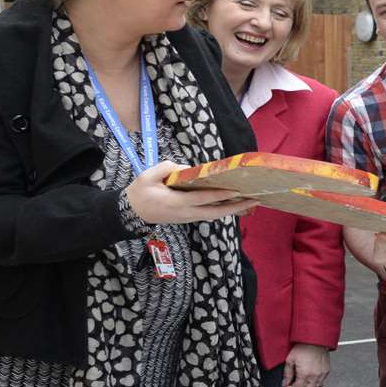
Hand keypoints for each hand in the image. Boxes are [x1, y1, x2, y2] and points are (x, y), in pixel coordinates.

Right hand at [128, 161, 257, 224]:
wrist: (131, 212)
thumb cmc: (139, 192)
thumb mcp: (147, 176)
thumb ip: (166, 168)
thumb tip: (187, 169)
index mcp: (176, 202)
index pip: (203, 198)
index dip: (221, 195)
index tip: (237, 190)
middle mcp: (186, 213)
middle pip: (215, 212)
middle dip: (236, 207)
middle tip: (255, 200)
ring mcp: (188, 218)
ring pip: (214, 215)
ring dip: (232, 210)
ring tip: (250, 202)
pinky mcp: (188, 218)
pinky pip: (209, 215)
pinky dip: (223, 210)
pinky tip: (234, 205)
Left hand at [282, 343, 331, 386]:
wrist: (315, 339)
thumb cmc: (304, 347)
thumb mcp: (290, 359)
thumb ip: (287, 374)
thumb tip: (285, 383)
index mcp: (305, 373)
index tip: (288, 386)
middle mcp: (315, 375)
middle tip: (294, 385)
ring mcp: (322, 374)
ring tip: (303, 382)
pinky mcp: (326, 371)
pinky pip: (321, 383)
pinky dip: (315, 383)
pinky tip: (310, 378)